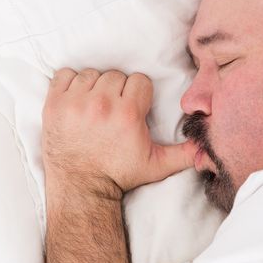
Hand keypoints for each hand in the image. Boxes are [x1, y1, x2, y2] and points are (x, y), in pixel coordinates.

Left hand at [41, 68, 196, 197]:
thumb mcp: (158, 165)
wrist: (82, 188)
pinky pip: (64, 75)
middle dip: (118, 90)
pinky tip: (78, 100)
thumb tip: (209, 149)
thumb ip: (185, 154)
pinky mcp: (54, 105)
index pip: (140, 80)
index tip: (134, 110)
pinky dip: (71, 83)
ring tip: (96, 105)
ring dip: (95, 86)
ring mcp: (75, 103)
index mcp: (127, 114)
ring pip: (91, 74)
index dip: (139, 95)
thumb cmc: (120, 175)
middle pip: (116, 75)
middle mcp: (101, 104)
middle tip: (115, 110)